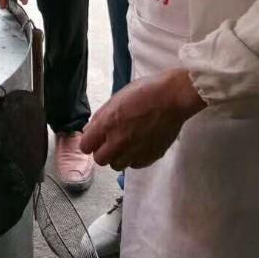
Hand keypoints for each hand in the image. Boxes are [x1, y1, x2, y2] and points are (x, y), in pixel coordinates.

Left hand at [81, 69, 205, 170]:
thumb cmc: (144, 92)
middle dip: (103, 151)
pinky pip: (134, 165)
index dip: (90, 142)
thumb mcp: (116, 99)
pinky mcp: (150, 157)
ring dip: (118, 157)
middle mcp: (118, 141)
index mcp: (107, 124)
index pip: (85, 146)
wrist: (172, 98)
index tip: (96, 138)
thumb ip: (100, 118)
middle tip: (111, 141)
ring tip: (127, 144)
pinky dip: (134, 159)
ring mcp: (134, 152)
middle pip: (100, 160)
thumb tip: (90, 131)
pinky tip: (140, 146)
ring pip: (117, 166)